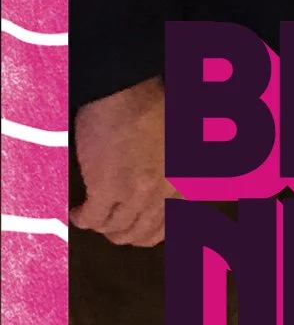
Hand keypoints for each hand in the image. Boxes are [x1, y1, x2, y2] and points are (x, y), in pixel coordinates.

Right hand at [70, 77, 175, 246]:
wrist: (127, 89)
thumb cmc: (155, 105)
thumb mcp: (183, 142)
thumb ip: (180, 171)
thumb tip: (175, 192)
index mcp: (184, 181)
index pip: (170, 224)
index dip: (151, 231)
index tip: (138, 229)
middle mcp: (164, 193)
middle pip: (143, 233)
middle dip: (126, 235)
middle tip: (112, 227)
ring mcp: (136, 193)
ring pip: (117, 230)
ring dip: (103, 228)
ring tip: (94, 218)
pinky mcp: (107, 189)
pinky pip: (93, 219)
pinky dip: (83, 220)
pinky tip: (77, 213)